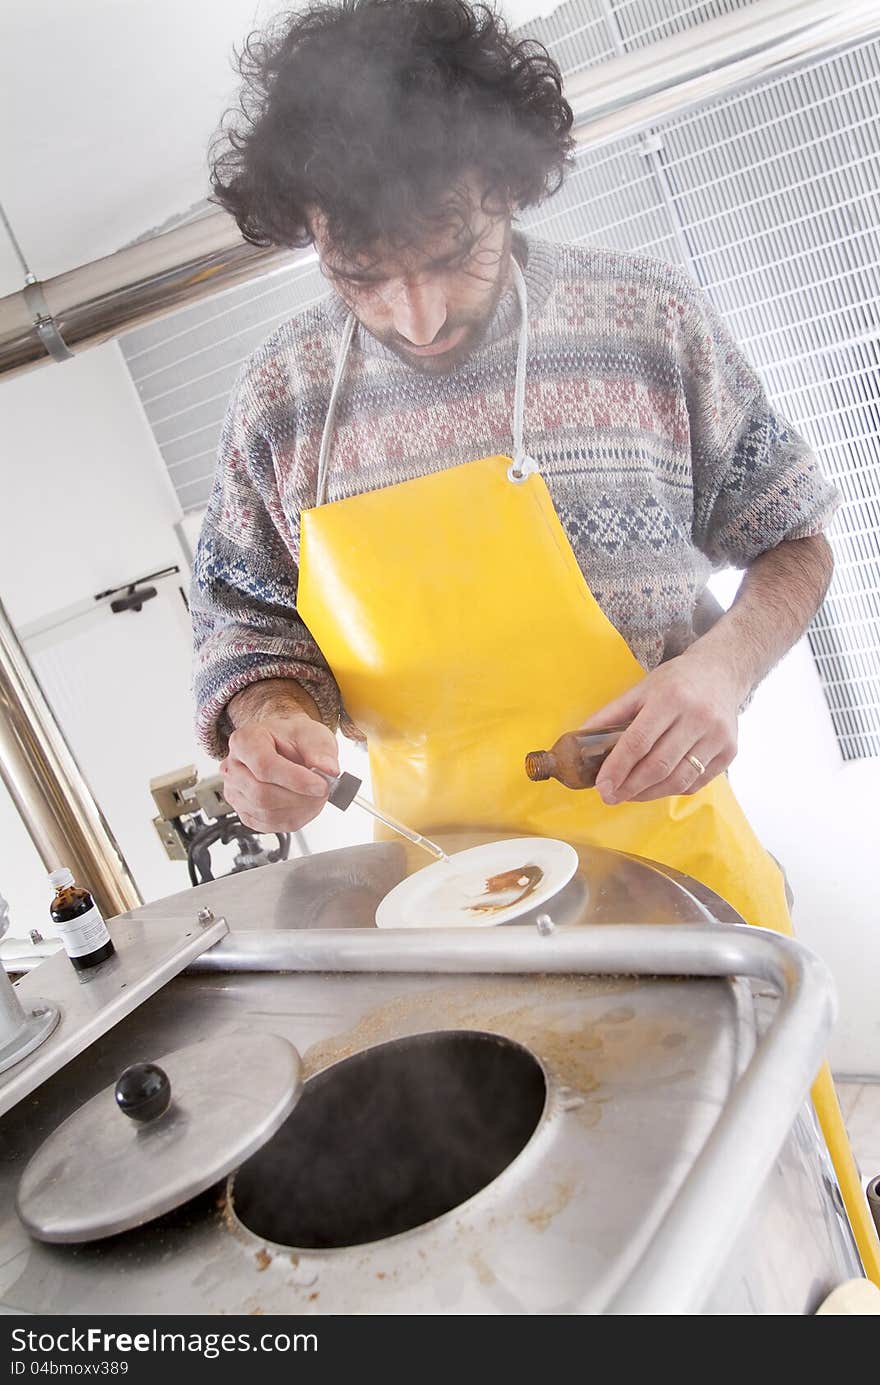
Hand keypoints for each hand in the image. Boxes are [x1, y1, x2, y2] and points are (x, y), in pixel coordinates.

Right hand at [220, 712, 339, 832]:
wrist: (284, 747)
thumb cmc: (292, 738)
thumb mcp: (311, 733)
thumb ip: (320, 750)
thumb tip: (329, 770)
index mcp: (245, 741)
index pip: (265, 766)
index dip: (296, 780)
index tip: (321, 785)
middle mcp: (234, 767)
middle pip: (262, 794)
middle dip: (300, 797)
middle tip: (324, 791)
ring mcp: (235, 792)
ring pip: (266, 813)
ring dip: (299, 810)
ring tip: (315, 796)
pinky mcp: (244, 811)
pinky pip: (268, 825)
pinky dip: (292, 819)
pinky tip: (303, 805)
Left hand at [581, 647, 743, 804]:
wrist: (721, 672)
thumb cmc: (676, 681)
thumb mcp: (640, 689)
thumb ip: (611, 714)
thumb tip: (580, 739)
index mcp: (670, 698)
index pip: (638, 741)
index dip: (617, 768)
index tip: (601, 786)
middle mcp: (697, 717)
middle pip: (658, 765)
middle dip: (629, 787)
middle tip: (610, 797)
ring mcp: (717, 736)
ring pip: (679, 779)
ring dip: (649, 794)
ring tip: (629, 795)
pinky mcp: (729, 751)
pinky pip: (697, 782)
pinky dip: (672, 790)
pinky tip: (655, 788)